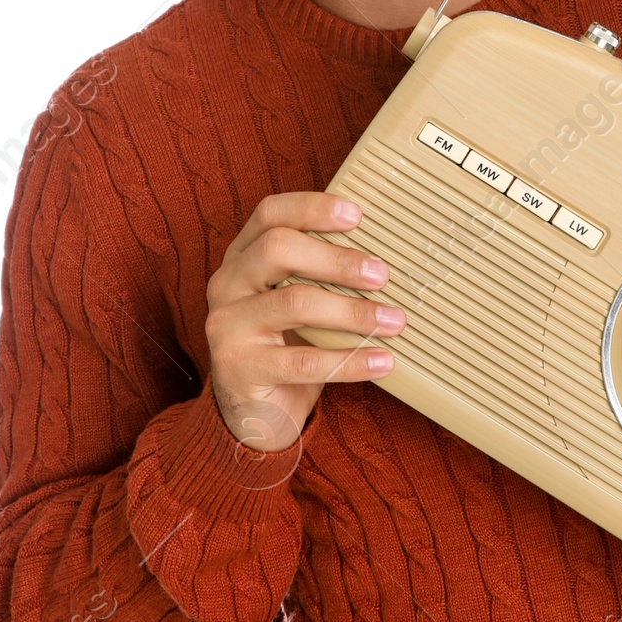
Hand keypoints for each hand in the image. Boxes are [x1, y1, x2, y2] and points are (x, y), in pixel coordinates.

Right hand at [205, 191, 401, 452]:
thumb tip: (386, 257)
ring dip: (352, 311)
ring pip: (294, 303)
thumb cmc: (288, 345)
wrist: (255, 413)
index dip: (312, 208)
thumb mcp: (298, 302)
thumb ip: (323, 275)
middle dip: (336, 259)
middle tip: (381, 275)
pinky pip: (303, 362)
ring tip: (394, 321)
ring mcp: (227, 327)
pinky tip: (382, 361)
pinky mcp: (239, 370)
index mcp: (242, 257)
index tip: (356, 215)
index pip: (269, 214)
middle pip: (278, 249)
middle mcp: (227, 284)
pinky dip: (350, 360)